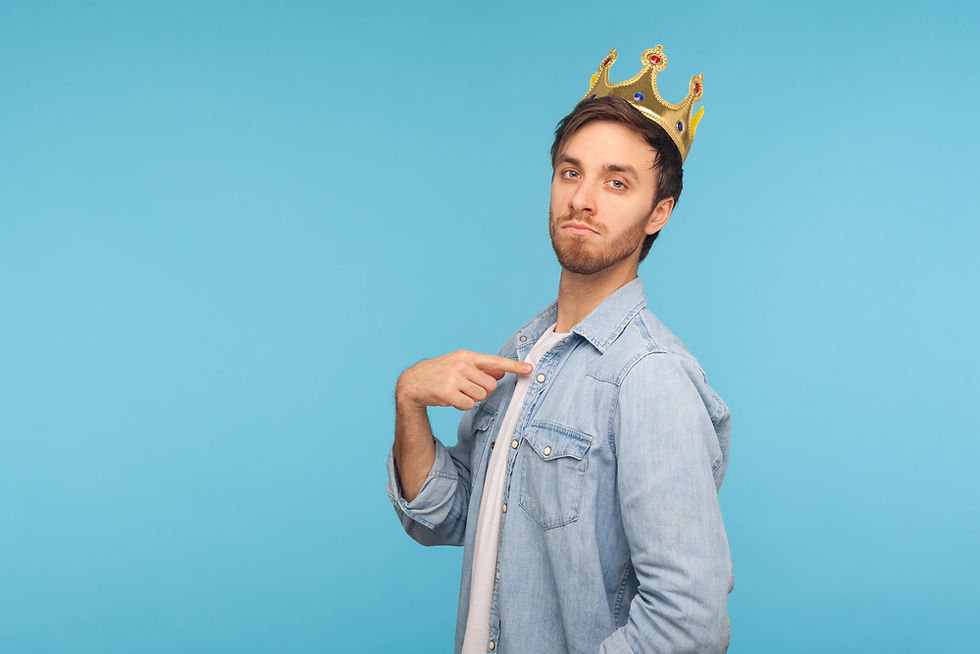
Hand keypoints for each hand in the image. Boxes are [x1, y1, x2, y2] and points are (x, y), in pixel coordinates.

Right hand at [396, 350, 532, 411]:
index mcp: (466, 356)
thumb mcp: (460, 366)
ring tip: (457, 392)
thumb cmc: (440, 373)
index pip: (495, 362)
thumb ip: (481, 369)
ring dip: (471, 399)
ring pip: (480, 396)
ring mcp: (454, 378)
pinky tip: (451, 399)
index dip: (514, 367)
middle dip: (482, 391)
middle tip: (467, 389)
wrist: (413, 382)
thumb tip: (502, 373)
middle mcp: (462, 365)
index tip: (529, 369)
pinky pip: (468, 405)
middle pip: (491, 385)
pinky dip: (462, 405)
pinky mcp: (447, 392)